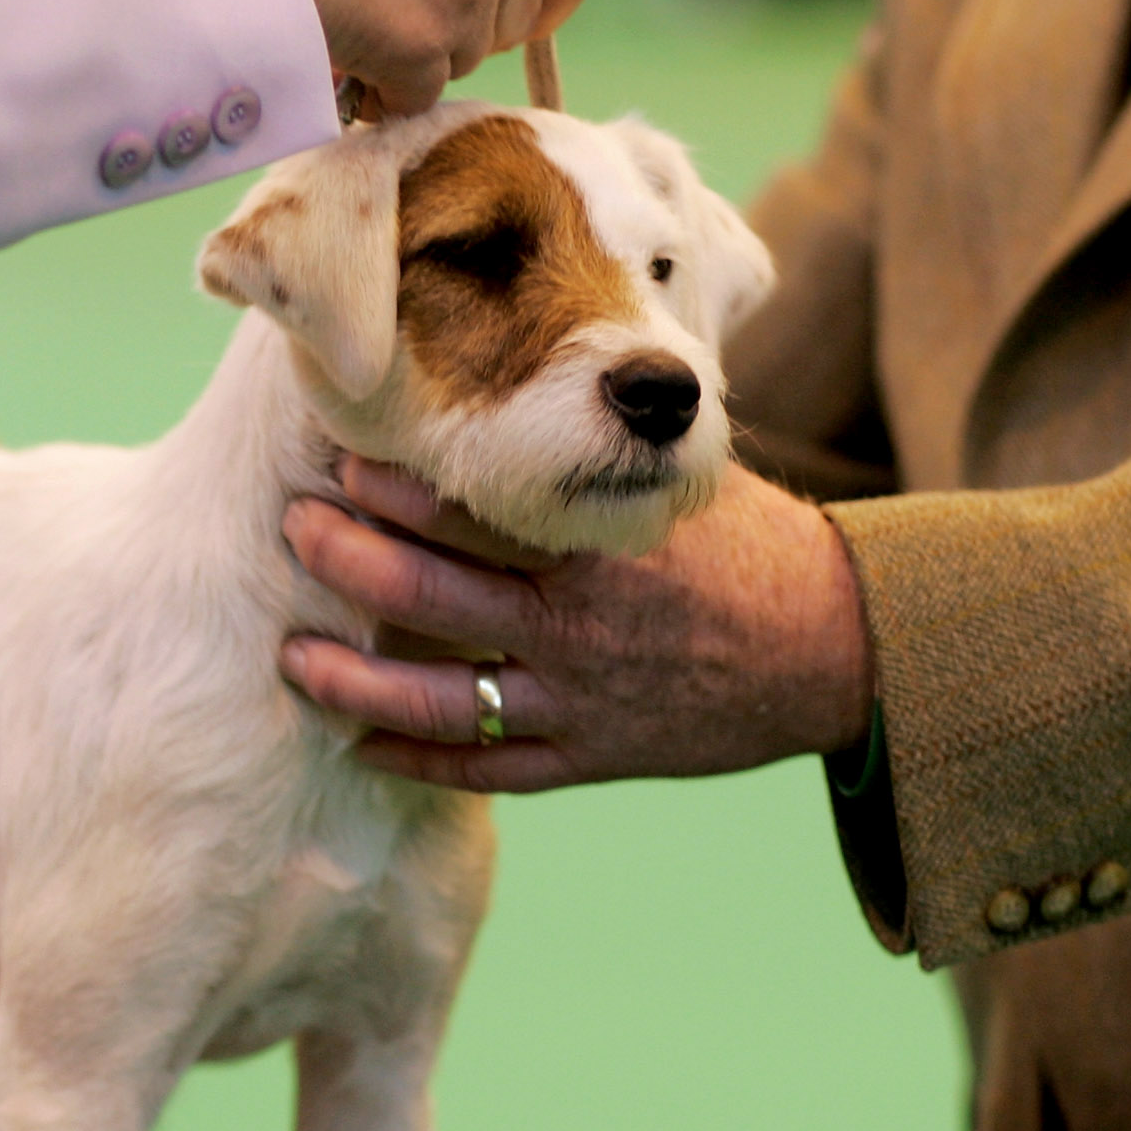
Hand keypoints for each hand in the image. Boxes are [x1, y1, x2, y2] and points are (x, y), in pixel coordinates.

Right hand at [183, 0, 601, 117]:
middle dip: (456, 31)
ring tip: (342, 6)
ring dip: (406, 57)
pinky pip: (410, 99)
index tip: (494, 14)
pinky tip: (330, 40)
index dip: (537, 1)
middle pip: (510, 27)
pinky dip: (371, 88)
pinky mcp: (422, 48)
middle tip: (382, 1)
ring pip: (458, 64)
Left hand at [277, 455, 875, 791]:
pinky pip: (487, 770)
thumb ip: (609, 438)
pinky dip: (418, 764)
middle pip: (431, 600)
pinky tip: (361, 745)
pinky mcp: (591, 758)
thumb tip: (547, 360)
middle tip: (294, 529)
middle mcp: (579, 627)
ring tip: (293, 656)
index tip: (341, 458)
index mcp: (600, 546)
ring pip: (440, 702)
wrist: (838, 651)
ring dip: (354, 683)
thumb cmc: (756, 547)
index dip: (396, 488)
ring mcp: (580, 701)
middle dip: (349, 563)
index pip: (474, 512)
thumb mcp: (688, 473)